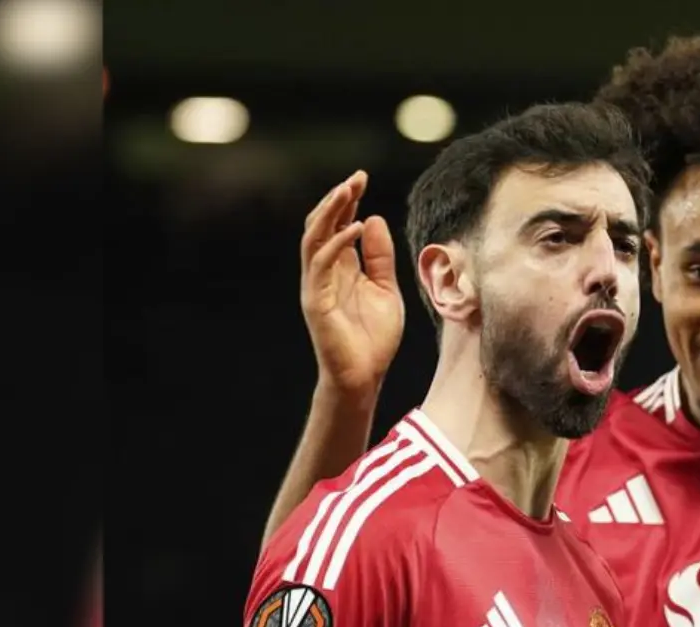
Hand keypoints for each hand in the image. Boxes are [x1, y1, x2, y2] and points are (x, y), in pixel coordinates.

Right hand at [300, 171, 403, 395]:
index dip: (348, 201)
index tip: (362, 178)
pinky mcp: (315, 301)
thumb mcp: (386, 289)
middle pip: (322, 225)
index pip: (338, 225)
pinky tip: (356, 228)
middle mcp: (324, 272)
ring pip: (314, 238)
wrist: (364, 375)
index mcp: (341, 267)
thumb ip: (380, 257)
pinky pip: (322, 265)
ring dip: (329, 213)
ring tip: (348, 191)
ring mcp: (316, 285)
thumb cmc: (373, 337)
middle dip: (337, 199)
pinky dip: (338, 244)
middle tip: (355, 178)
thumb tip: (375, 219)